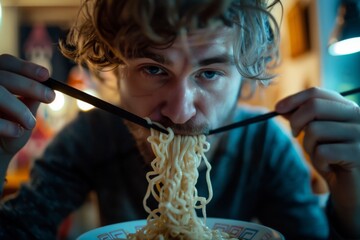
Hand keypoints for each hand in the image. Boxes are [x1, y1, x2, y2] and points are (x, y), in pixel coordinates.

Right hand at [0, 54, 55, 157]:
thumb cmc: (10, 130)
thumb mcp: (23, 114)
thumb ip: (31, 99)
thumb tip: (48, 86)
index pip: (5, 62)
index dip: (26, 67)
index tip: (47, 75)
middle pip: (2, 76)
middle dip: (30, 86)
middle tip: (51, 97)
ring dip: (19, 108)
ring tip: (31, 123)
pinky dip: (7, 125)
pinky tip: (17, 131)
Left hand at [275, 87, 359, 234]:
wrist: (352, 188)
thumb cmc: (333, 160)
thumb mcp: (315, 136)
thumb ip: (302, 119)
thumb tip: (281, 107)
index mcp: (348, 107)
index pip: (317, 93)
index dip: (294, 99)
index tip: (277, 108)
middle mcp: (358, 116)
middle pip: (314, 107)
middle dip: (296, 121)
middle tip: (295, 134)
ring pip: (315, 130)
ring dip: (309, 146)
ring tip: (320, 156)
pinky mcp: (359, 154)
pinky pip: (322, 151)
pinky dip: (319, 161)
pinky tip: (329, 167)